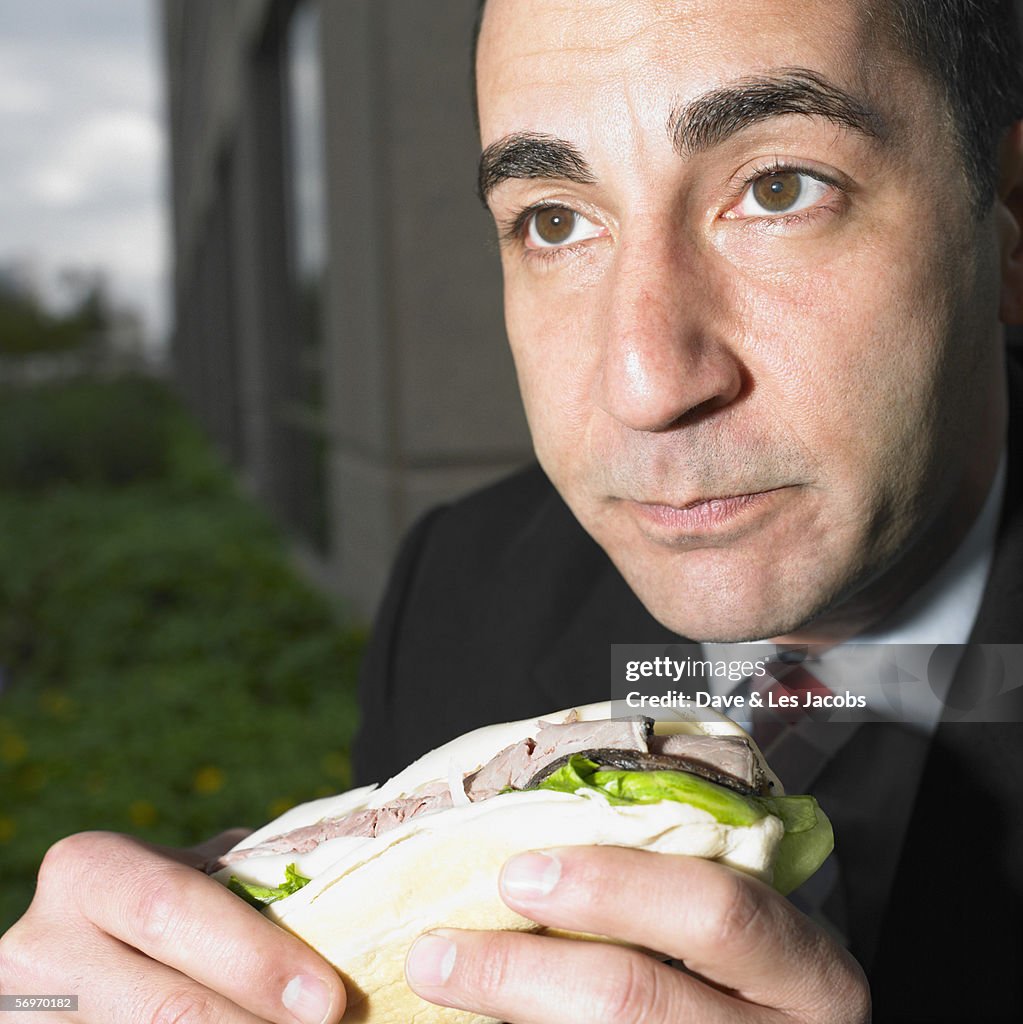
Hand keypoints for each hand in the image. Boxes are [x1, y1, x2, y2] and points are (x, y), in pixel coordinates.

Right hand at [0, 830, 345, 1023]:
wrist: (99, 947)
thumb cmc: (179, 906)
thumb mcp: (200, 879)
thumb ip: (253, 882)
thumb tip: (361, 897)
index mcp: (89, 872)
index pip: (173, 913)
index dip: (254, 958)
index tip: (328, 999)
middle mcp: (41, 947)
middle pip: (162, 1008)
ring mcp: (30, 1020)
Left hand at [404, 846, 869, 1022]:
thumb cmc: (750, 972)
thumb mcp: (743, 927)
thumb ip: (670, 885)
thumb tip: (533, 838)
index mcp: (804, 968)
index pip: (719, 914)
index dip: (614, 888)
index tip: (518, 872)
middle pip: (640, 1001)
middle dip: (522, 972)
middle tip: (439, 949)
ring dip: (508, 1012)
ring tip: (442, 978)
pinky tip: (488, 1019)